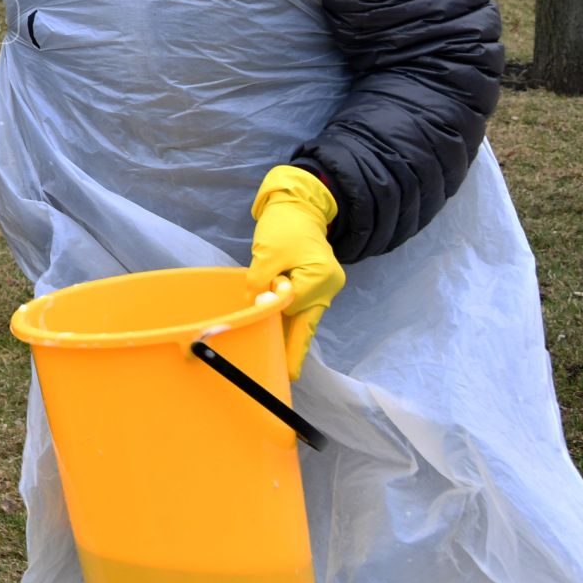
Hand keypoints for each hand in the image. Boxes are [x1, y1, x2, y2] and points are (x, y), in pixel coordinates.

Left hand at [247, 165, 345, 379]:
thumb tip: (255, 309)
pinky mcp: (317, 284)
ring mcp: (325, 287)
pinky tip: (278, 337)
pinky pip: (302, 308)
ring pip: (303, 318)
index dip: (275, 324)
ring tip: (280, 365)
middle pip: (306, 325)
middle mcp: (327, 287)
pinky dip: (289, 320)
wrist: (300, 204)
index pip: (291, 310)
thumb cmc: (283, 226)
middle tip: (288, 378)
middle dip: (294, 350)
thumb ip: (260, 284)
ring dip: (288, 334)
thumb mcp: (265, 254)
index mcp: (318, 279)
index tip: (270, 353)